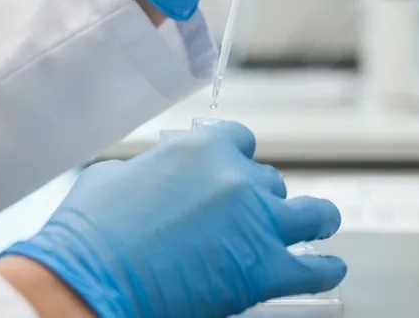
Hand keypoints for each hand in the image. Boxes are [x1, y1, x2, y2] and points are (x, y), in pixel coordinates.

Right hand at [0, 121, 346, 317]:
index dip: (237, 158)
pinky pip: (315, 267)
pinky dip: (325, 268)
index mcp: (200, 151)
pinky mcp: (266, 270)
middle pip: (270, 181)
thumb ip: (149, 171)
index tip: (236, 169)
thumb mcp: (113, 178)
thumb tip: (151, 179)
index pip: (240, 140)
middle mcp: (235, 179)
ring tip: (318, 226)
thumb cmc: (91, 234)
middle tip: (251, 216)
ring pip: (313, 213)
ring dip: (314, 219)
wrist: (91, 279)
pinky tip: (327, 268)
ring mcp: (257, 224)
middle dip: (260, 198)